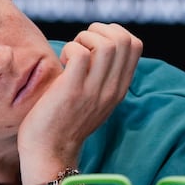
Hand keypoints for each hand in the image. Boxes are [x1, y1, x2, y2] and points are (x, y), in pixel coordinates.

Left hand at [18, 22, 142, 177]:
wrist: (49, 153)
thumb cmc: (64, 122)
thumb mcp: (94, 99)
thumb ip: (102, 77)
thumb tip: (97, 46)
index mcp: (119, 88)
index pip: (135, 44)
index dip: (113, 33)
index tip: (92, 46)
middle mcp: (112, 89)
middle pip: (124, 39)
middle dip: (98, 31)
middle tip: (80, 47)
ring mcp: (94, 90)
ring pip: (106, 44)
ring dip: (83, 39)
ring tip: (70, 55)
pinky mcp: (72, 91)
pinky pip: (80, 54)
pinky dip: (69, 49)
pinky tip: (61, 63)